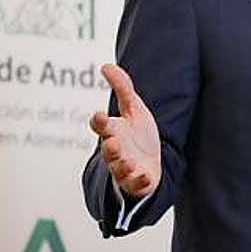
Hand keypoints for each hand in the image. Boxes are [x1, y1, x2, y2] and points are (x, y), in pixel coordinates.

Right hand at [89, 63, 161, 198]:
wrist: (150, 161)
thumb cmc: (138, 135)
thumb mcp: (133, 108)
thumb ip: (122, 87)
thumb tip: (106, 65)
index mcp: (112, 132)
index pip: (101, 126)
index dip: (99, 121)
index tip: (100, 116)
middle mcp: (115, 151)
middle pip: (108, 150)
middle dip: (110, 147)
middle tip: (112, 142)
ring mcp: (125, 168)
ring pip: (119, 169)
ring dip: (122, 166)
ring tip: (128, 162)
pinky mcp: (138, 182)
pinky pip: (135, 185)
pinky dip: (138, 182)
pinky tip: (143, 177)